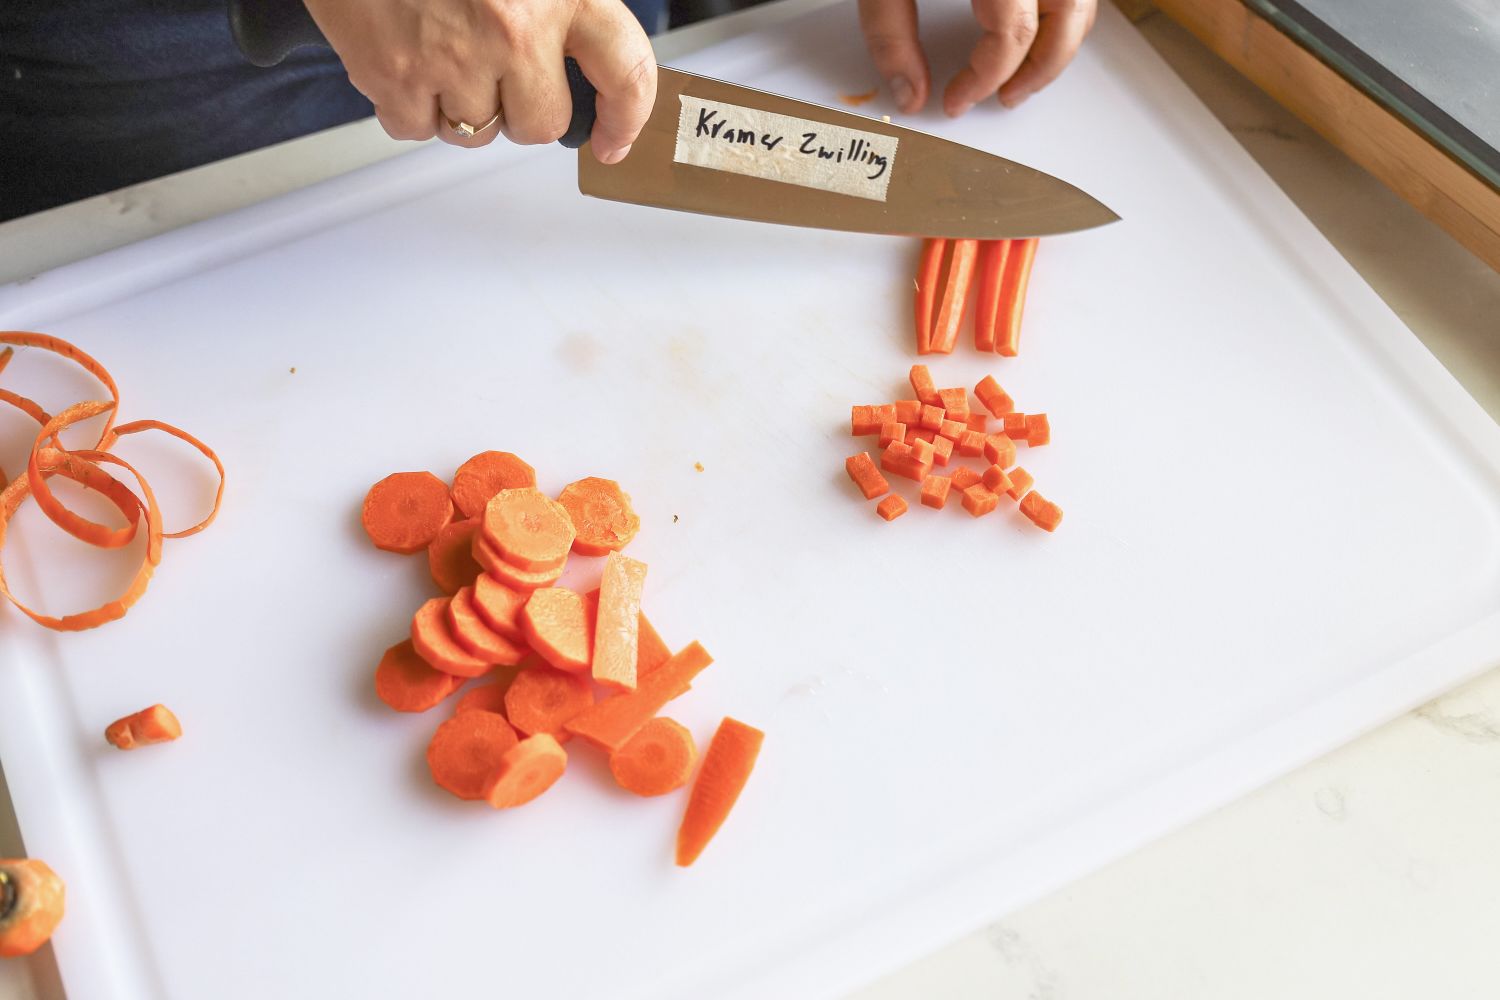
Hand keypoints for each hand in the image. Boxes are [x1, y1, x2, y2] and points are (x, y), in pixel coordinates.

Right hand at [306, 0, 655, 162]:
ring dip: (462, 106)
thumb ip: (558, 5)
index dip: (625, 117)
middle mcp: (513, 28)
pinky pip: (416, 128)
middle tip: (495, 72)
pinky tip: (404, 56)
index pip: (625, 71)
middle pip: (542, 123)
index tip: (614, 139)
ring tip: (441, 49)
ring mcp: (452, 57)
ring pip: (477, 132)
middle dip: (522, 110)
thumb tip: (585, 61)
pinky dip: (409, 106)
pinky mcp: (394, 76)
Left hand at [858, 0, 1095, 115]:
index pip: (1012, 35)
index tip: (954, 101)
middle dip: (1038, 71)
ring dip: (1057, 45)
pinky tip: (1033, 34)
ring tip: (1021, 76)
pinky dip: (1061, 16)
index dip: (983, 78)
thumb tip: (908, 97)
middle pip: (1066, 21)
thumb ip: (890, 33)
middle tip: (1004, 99)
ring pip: (1081, 4)